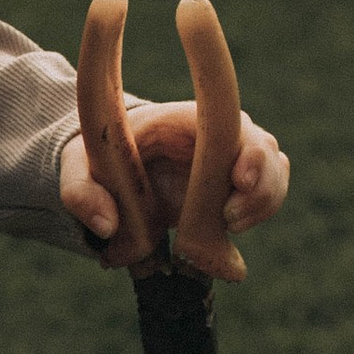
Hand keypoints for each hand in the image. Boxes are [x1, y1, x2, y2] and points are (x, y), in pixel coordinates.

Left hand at [61, 98, 288, 251]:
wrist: (120, 165)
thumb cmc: (103, 159)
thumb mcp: (80, 169)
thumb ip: (82, 194)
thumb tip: (106, 227)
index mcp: (189, 119)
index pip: (234, 124)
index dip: (248, 151)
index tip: (239, 180)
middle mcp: (222, 134)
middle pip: (266, 153)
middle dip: (260, 190)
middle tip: (228, 220)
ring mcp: (236, 159)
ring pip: (273, 177)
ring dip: (261, 207)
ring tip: (227, 228)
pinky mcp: (240, 185)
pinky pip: (266, 198)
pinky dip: (257, 216)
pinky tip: (228, 234)